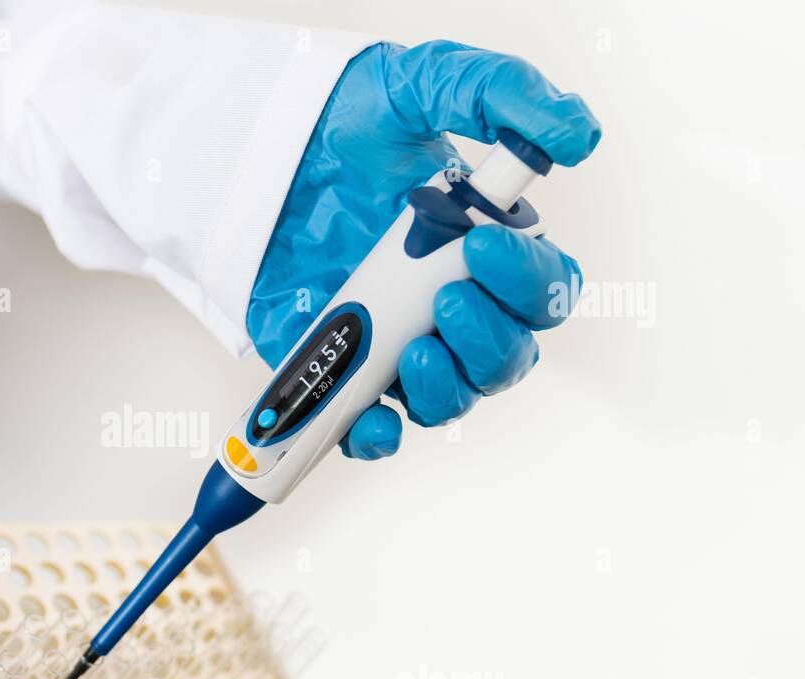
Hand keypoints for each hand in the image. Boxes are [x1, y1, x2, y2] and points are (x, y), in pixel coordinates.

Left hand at [249, 40, 601, 459]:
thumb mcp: (422, 84)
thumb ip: (501, 94)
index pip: (544, 289)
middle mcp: (450, 307)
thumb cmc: (347, 124)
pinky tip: (371, 420)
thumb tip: (578, 137)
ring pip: (452, 399)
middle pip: (507, 358)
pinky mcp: (344, 374)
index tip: (482, 244)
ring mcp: (398, 345)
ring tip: (414, 352)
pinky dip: (378, 438)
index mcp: (486, 250)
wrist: (257, 157)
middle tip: (446, 299)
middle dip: (489, 338)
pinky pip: (374, 430)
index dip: (528, 279)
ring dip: (446, 388)